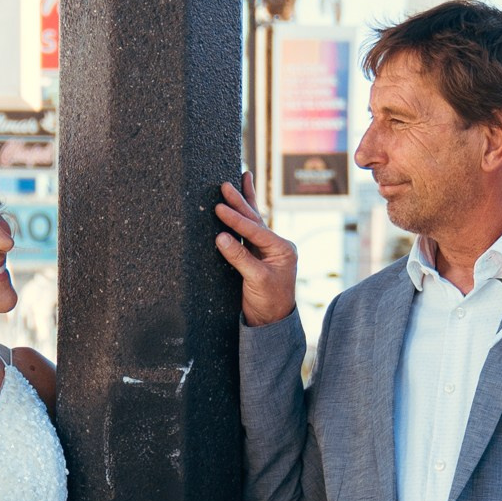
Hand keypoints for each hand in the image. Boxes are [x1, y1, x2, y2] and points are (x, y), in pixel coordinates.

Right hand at [215, 177, 299, 327]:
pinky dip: (242, 217)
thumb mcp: (255, 280)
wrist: (271, 323)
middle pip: (255, 219)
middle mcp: (276, 245)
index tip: (219, 208)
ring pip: (252, 221)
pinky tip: (241, 201)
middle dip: (240, 201)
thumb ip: (239, 258)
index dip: (236, 219)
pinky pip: (247, 232)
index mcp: (282, 249)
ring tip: (242, 177)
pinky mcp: (256, 255)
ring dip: (244, 201)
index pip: (255, 230)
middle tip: (225, 184)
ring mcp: (267, 249)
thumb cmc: (269, 303)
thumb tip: (220, 237)